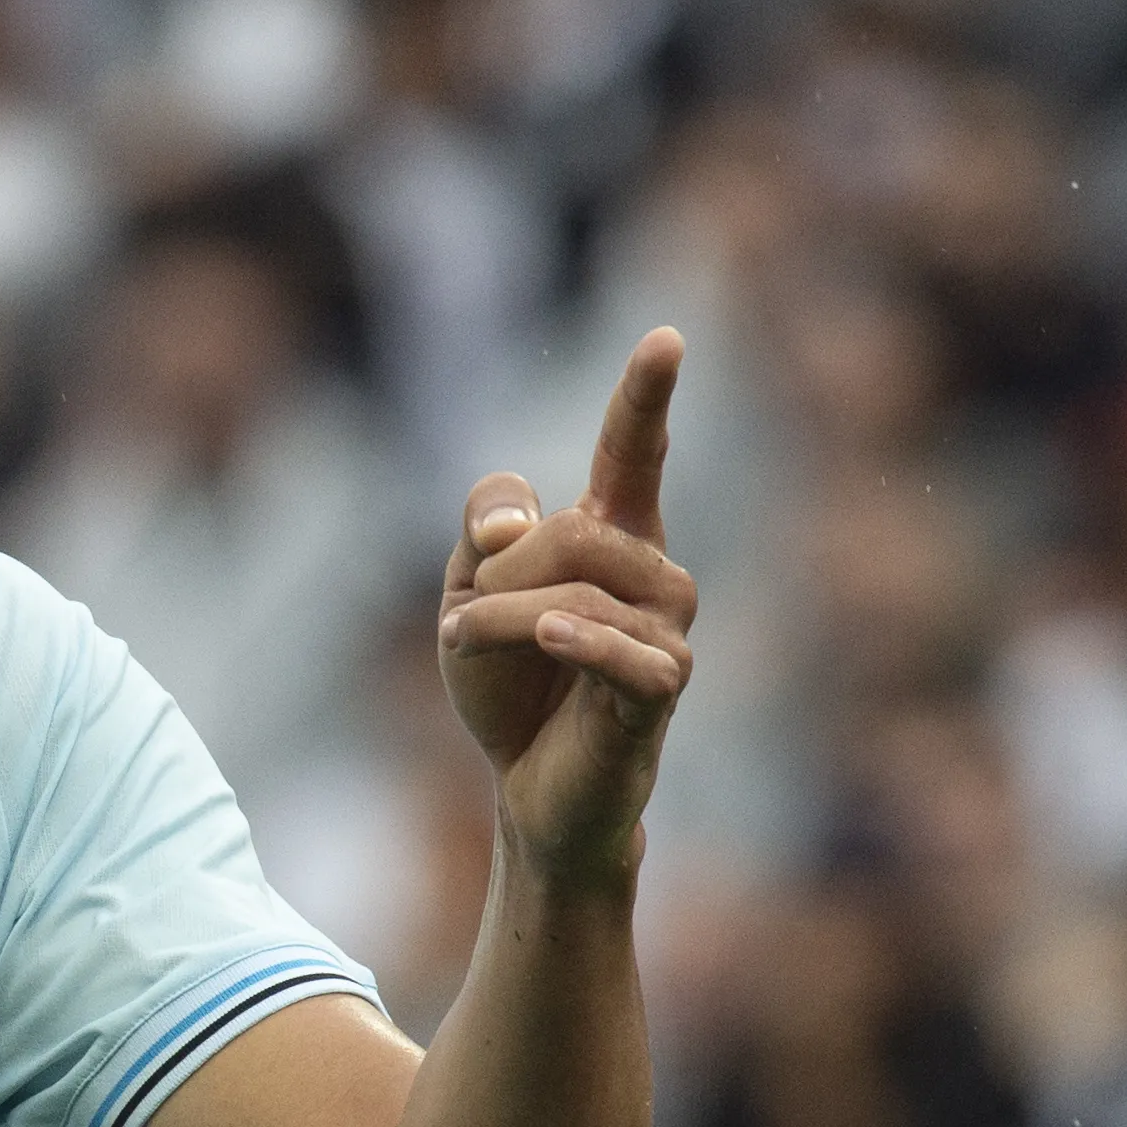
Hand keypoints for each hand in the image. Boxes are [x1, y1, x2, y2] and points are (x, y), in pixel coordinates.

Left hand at [440, 328, 697, 884]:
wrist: (529, 788)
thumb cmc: (509, 685)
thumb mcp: (467, 593)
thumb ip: (484, 532)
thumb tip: (524, 517)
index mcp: (612, 538)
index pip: (633, 453)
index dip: (645, 398)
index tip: (666, 338)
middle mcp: (654, 575)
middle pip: (575, 528)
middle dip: (499, 572)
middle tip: (460, 623)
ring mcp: (666, 634)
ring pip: (582, 588)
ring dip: (502, 618)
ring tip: (467, 648)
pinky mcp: (660, 694)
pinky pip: (628, 650)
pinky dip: (576, 640)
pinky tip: (548, 635)